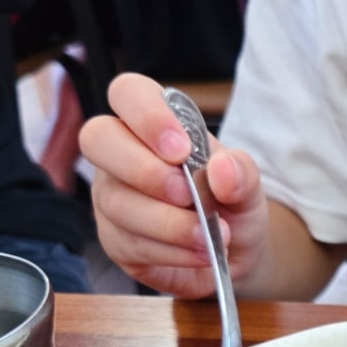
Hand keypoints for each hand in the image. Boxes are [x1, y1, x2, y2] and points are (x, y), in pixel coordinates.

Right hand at [81, 73, 268, 297]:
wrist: (236, 253)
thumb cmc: (232, 204)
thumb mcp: (249, 185)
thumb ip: (241, 171)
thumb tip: (221, 170)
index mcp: (153, 124)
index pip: (128, 93)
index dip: (147, 115)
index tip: (181, 149)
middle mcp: (121, 155)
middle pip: (97, 139)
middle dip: (144, 169)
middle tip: (187, 194)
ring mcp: (112, 197)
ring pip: (117, 201)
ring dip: (168, 223)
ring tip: (208, 236)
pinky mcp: (115, 240)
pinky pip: (130, 243)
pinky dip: (172, 251)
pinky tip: (199, 253)